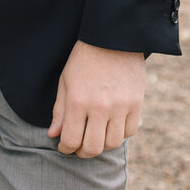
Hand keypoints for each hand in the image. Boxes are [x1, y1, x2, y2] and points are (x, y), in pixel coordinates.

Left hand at [48, 40, 144, 157]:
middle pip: (93, 148)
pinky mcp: (137, 104)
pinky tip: (111, 125)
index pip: (71, 139)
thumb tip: (53, 134)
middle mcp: (100, 107)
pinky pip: (129, 132)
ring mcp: (121, 106)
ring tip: (95, 135)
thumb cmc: (84, 58)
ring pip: (112, 143)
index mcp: (78, 100)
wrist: (113, 38)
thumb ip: (60, 110)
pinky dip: (119, 134)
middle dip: (83, 152)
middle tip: (79, 147)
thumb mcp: (66, 80)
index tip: (64, 147)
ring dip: (102, 144)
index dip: (65, 148)